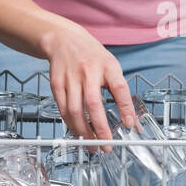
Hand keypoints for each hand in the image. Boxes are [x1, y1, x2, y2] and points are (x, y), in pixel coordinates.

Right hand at [40, 20, 134, 144]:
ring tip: (92, 144)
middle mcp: (88, 71)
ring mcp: (70, 77)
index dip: (125, 107)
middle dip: (100, 128)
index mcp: (107, 65)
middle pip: (93, 103)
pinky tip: (78, 132)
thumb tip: (129, 118)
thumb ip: (119, 89)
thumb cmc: (91, 56)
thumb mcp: (110, 65)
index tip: (129, 125)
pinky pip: (62, 109)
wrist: (63, 40)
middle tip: (107, 145)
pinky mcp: (56, 84)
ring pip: (74, 110)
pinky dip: (70, 124)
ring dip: (83, 131)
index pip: (119, 88)